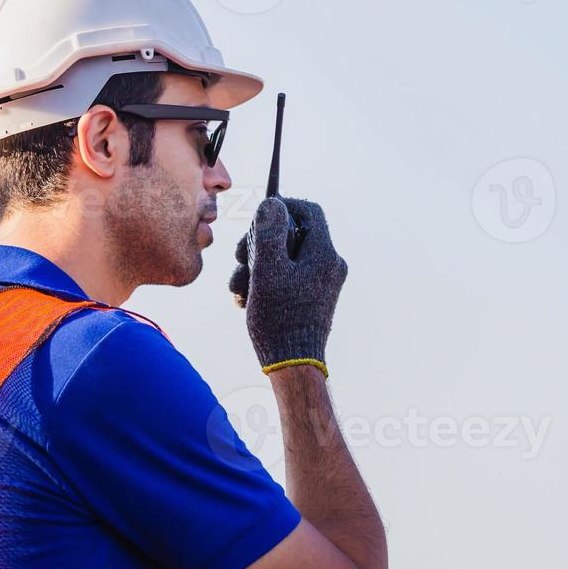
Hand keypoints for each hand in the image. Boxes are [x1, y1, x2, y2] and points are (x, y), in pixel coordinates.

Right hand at [228, 197, 347, 373]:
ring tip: (239, 287)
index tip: (258, 215)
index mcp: (324, 254)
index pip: (309, 211)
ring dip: (256, 267)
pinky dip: (265, 283)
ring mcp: (321, 283)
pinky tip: (247, 299)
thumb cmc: (280, 319)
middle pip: (292, 234)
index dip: (282, 206)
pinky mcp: (311, 298)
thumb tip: (272, 204)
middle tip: (239, 256)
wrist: (293, 364)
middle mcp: (328, 265)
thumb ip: (269, 233)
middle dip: (260, 243)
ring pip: (284, 258)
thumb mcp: (267, 269)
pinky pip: (286, 277)